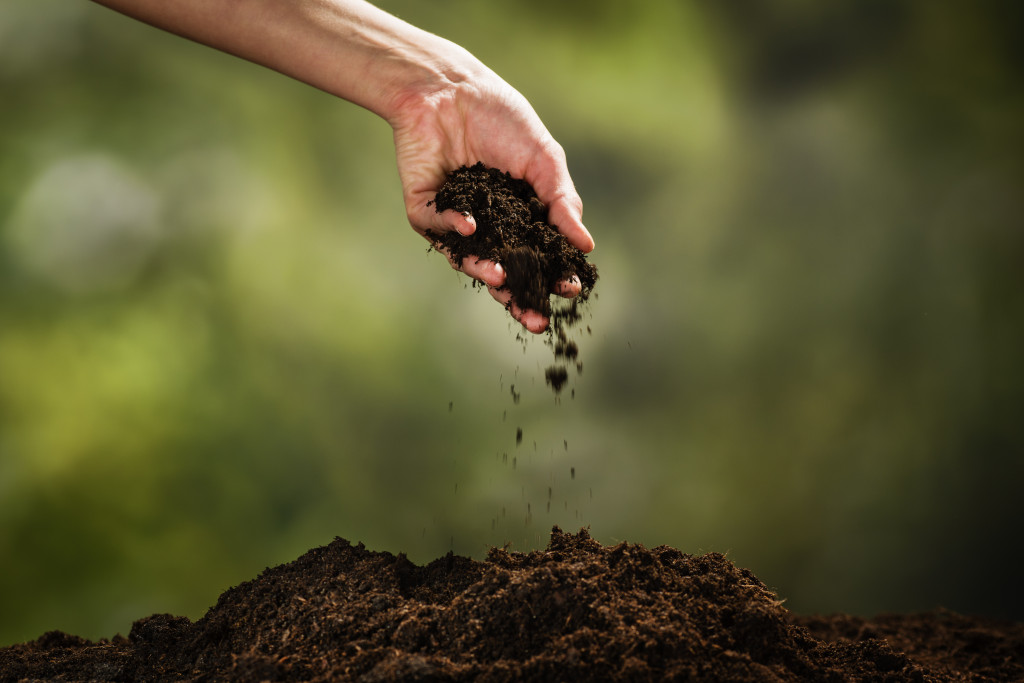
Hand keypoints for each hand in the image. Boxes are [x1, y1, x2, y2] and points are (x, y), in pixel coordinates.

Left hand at [386, 59, 593, 333]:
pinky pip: (439, 230)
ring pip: (470, 259)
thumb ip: (562, 202)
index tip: (569, 290)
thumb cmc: (503, 120)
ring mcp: (455, 221)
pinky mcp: (425, 210)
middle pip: (505, 271)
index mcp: (522, 215)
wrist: (451, 90)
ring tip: (500, 279)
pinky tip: (472, 227)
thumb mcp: (543, 159)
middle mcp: (490, 224)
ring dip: (485, 272)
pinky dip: (455, 230)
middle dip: (519, 297)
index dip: (554, 275)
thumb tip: (586, 244)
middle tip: (534, 319)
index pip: (540, 255)